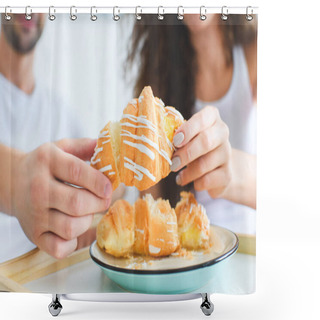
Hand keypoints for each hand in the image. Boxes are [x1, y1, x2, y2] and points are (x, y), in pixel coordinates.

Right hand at [11, 138, 111, 258]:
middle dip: (99, 203)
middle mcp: (39, 189)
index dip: (98, 181)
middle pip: (77, 203)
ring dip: (88, 222)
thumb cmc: (45, 166)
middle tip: (104, 200)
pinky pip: (60, 249)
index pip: (76, 172)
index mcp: (48, 163)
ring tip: (88, 213)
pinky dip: (75, 243)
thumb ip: (85, 146)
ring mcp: (35, 215)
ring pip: (71, 227)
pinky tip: (79, 231)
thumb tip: (108, 146)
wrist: (12, 182)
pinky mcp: (34, 236)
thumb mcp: (61, 147)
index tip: (110, 187)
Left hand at [171, 106, 231, 198]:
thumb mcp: (187, 137)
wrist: (218, 168)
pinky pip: (208, 180)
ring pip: (205, 164)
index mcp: (211, 118)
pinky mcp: (227, 174)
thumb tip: (157, 141)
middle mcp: (222, 133)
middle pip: (206, 141)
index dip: (189, 129)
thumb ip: (177, 135)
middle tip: (173, 163)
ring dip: (188, 173)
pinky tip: (192, 182)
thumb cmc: (194, 146)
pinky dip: (196, 183)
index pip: (204, 118)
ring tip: (179, 177)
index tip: (176, 141)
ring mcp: (227, 154)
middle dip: (185, 154)